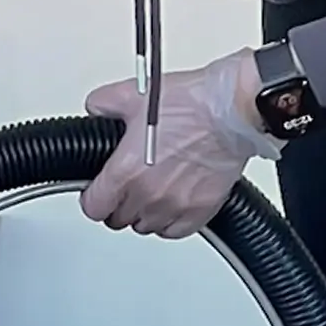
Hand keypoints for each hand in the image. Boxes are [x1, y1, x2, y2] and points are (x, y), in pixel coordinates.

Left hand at [78, 49, 277, 238]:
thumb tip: (96, 110)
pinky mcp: (201, 211)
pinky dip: (169, 221)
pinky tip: (171, 202)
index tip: (99, 190)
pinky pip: (174, 232)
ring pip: (145, 227)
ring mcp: (175, 206)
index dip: (93, 197)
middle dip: (118, 203)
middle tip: (126, 185)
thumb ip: (103, 104)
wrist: (232, 111)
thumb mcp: (133, 94)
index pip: (93, 207)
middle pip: (118, 219)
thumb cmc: (191, 103)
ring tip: (151, 189)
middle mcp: (148, 194)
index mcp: (125, 171)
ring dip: (143, 212)